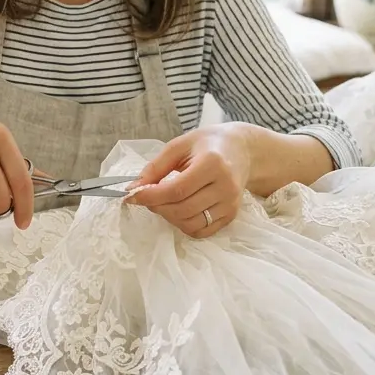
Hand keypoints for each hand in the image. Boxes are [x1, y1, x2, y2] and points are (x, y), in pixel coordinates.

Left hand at [124, 125, 251, 236]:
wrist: (242, 150)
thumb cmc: (208, 144)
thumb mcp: (179, 146)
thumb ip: (155, 167)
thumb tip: (134, 188)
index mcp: (212, 163)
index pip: (177, 189)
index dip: (151, 196)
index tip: (132, 195)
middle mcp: (225, 186)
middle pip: (183, 209)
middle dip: (157, 206)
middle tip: (146, 197)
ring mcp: (230, 204)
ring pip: (191, 223)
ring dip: (169, 217)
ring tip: (163, 202)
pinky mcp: (231, 215)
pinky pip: (202, 231)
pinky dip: (184, 225)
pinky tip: (178, 210)